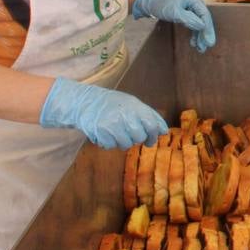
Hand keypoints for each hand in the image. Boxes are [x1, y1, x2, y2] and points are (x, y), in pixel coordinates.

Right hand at [39, 78, 167, 148]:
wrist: (85, 102)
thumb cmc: (114, 104)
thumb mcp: (133, 103)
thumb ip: (150, 116)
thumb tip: (164, 131)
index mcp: (135, 107)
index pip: (152, 125)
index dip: (154, 135)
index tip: (151, 139)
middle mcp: (125, 116)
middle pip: (140, 138)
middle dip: (137, 139)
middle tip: (130, 133)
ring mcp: (112, 126)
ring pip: (126, 145)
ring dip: (123, 141)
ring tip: (116, 131)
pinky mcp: (101, 134)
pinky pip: (112, 146)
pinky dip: (110, 143)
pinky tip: (106, 133)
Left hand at [131, 0, 216, 51]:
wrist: (148, 2)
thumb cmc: (160, 5)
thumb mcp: (174, 13)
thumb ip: (189, 19)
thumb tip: (202, 26)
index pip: (205, 15)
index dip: (208, 29)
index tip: (209, 42)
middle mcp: (194, 3)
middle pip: (203, 19)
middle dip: (205, 34)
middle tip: (206, 47)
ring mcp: (190, 8)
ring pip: (199, 23)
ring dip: (200, 35)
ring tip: (200, 48)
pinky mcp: (185, 13)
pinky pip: (193, 23)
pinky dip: (193, 33)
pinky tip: (193, 42)